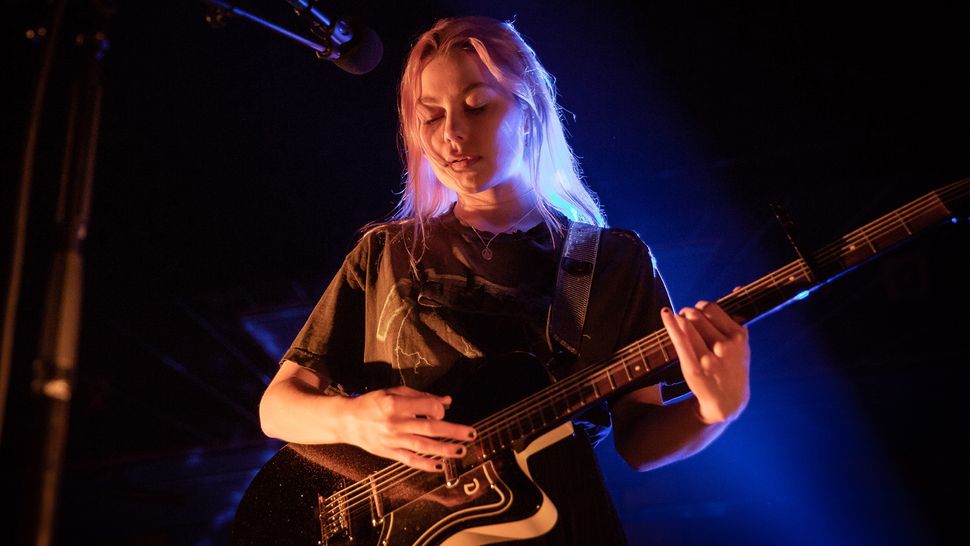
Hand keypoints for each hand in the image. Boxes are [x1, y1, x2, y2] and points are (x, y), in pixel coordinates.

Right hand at [344, 386, 475, 471]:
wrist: (348, 421)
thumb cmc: (373, 403)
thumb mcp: (395, 392)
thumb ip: (421, 396)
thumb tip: (447, 401)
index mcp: (396, 404)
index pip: (427, 407)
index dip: (440, 409)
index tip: (442, 410)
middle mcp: (395, 423)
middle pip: (430, 428)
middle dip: (453, 432)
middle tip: (471, 434)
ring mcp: (392, 440)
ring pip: (423, 446)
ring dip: (445, 449)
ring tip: (461, 451)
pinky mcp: (389, 452)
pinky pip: (410, 460)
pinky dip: (426, 464)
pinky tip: (440, 466)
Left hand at [661, 299, 749, 424]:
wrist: (727, 400)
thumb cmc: (732, 366)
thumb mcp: (742, 343)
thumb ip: (737, 315)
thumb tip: (738, 287)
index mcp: (739, 337)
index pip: (711, 309)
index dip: (702, 307)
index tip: (699, 312)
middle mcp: (725, 346)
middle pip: (697, 315)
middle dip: (689, 313)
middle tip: (687, 318)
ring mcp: (709, 358)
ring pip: (687, 325)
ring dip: (680, 320)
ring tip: (680, 322)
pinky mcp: (694, 368)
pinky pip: (679, 340)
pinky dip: (670, 324)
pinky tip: (665, 313)